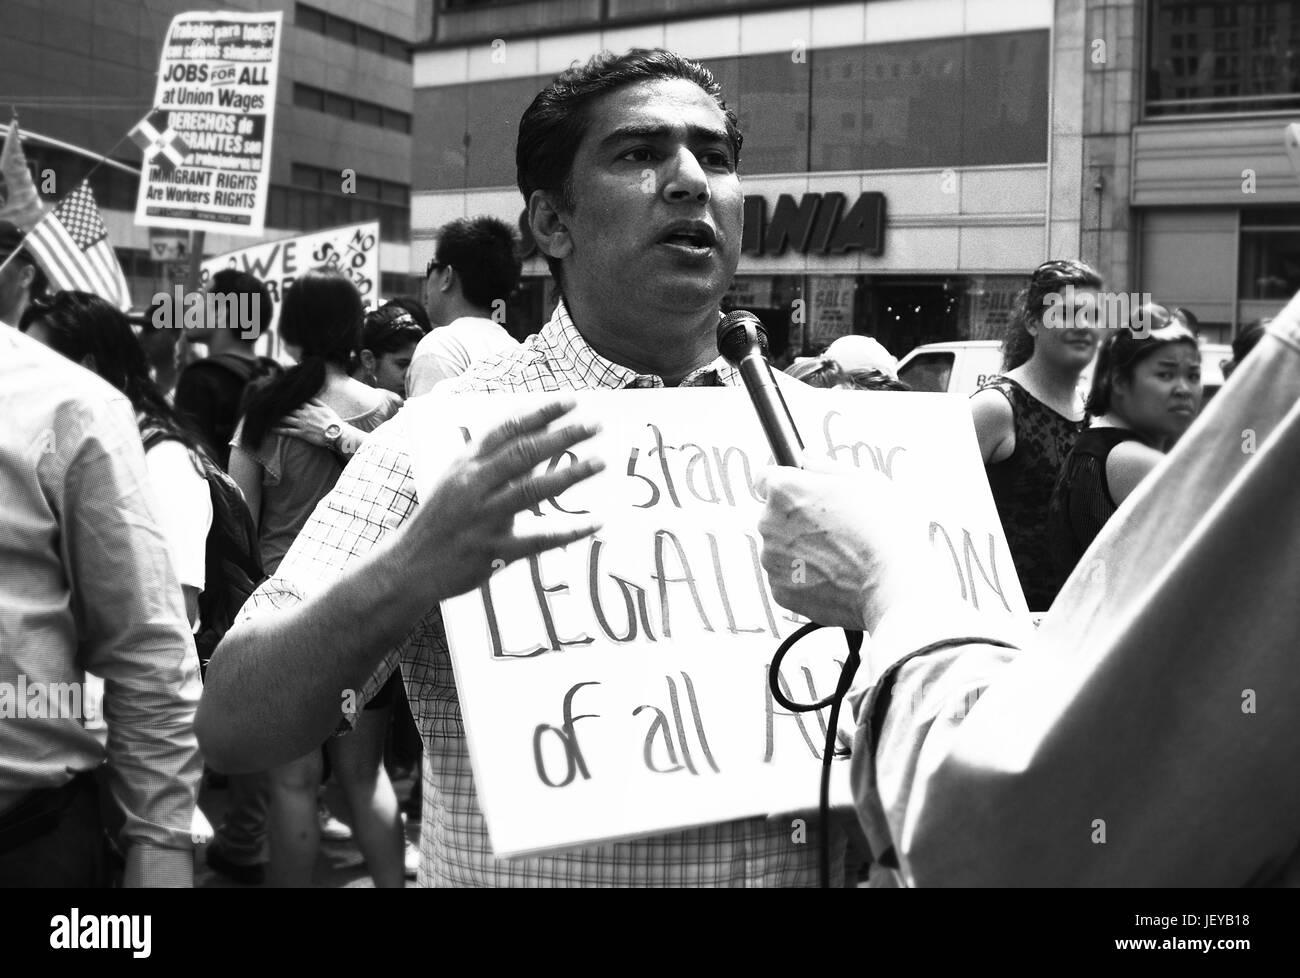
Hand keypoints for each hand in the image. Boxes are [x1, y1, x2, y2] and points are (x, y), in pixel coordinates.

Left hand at [273, 398, 341, 446]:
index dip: (288, 399)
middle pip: (288, 408)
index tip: (281, 396)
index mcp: (310, 408)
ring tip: (267, 415)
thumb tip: (310, 396)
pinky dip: (279, 430)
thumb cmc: (333, 421)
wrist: (336, 433)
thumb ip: (317, 402)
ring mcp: (302, 423)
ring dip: (276, 417)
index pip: (296, 401)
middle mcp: (304, 414)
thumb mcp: (326, 408)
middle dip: (279, 406)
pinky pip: (288, 431)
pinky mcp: (301, 433)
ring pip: (286, 418)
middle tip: (269, 404)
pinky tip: (271, 429)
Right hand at [399, 398, 604, 602]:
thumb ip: (492, 457)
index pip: (506, 429)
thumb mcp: (457, 479)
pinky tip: (595, 523)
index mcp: (465, 465)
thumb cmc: (440, 518)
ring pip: (532, 490)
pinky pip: (538, 539)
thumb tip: (536, 433)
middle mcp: (473, 486)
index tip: (571, 400)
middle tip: (596, 424)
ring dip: (570, 474)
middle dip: (562, 436)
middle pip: (524, 453)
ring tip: (601, 462)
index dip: (540, 412)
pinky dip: (568, 531)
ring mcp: (482, 518)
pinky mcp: (492, 551)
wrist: (408, 566)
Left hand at [756, 457, 922, 632]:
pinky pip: (788, 579)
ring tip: (841, 556)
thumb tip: (806, 458)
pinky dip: (805, 579)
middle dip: (797, 520)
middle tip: (836, 529)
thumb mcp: (866, 481)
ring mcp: (772, 560)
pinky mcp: (780, 591)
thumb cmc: (886, 530)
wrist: (894, 585)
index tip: (800, 494)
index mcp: (785, 490)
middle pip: (774, 516)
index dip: (785, 485)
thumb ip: (826, 466)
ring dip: (801, 550)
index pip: (764, 479)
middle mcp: (769, 523)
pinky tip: (835, 577)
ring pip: (781, 549)